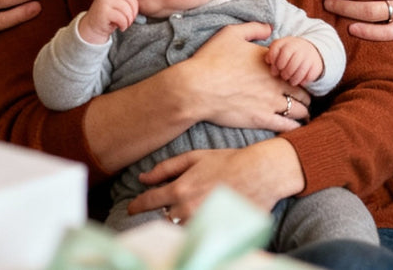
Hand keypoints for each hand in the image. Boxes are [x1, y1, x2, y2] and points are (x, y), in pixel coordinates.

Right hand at [79, 0, 137, 43]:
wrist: (91, 29)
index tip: (132, 15)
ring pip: (126, 9)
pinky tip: (121, 28)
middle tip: (130, 21)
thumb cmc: (106, 19)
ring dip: (129, 20)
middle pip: (129, 0)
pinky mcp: (103, 12)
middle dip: (133, 13)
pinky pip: (121, 18)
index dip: (135, 5)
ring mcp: (104, 3)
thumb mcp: (115, 6)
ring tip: (125, 25)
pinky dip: (124, 25)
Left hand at [127, 140, 303, 220]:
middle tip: (173, 205)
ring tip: (191, 210)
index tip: (130, 209)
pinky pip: (199, 233)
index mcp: (179, 189)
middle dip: (165, 212)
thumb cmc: (229, 162)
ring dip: (181, 220)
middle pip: (164, 218)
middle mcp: (187, 209)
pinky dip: (197, 227)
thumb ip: (167, 168)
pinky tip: (204, 218)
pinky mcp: (217, 230)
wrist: (261, 173)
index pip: (148, 202)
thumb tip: (143, 178)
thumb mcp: (195, 158)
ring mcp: (202, 221)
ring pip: (181, 227)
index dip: (136, 206)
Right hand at [178, 23, 310, 130]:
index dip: (299, 74)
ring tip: (302, 115)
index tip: (297, 78)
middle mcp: (276, 82)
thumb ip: (253, 28)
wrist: (197, 88)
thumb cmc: (211, 60)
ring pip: (299, 110)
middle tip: (303, 100)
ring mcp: (270, 102)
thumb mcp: (230, 33)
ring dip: (302, 112)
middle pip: (303, 92)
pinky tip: (294, 127)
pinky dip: (295, 126)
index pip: (297, 69)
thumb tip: (269, 27)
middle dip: (305, 96)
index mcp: (271, 62)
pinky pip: (288, 125)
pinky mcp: (262, 119)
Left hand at [265, 37, 322, 86]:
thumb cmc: (290, 52)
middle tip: (283, 76)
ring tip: (291, 81)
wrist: (311, 49)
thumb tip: (268, 61)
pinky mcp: (316, 65)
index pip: (277, 49)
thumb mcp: (280, 48)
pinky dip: (304, 80)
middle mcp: (299, 47)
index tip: (274, 69)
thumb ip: (272, 54)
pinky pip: (309, 75)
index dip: (274, 61)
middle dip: (285, 72)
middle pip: (289, 62)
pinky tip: (300, 81)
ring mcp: (309, 55)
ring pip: (300, 70)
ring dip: (294, 78)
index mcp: (287, 42)